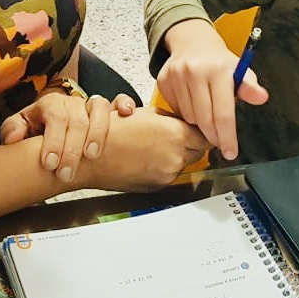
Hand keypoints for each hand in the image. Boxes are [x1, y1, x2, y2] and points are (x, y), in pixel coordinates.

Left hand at [0, 90, 135, 183]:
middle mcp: (73, 102)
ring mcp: (90, 105)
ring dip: (98, 132)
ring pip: (100, 109)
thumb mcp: (20, 126)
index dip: (54, 140)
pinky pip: (119, 100)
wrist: (52, 123)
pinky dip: (124, 104)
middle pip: (77, 119)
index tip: (50, 164)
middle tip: (66, 173)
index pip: (55, 116)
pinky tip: (125, 115)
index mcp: (51, 104)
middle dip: (72, 149)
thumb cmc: (38, 127)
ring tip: (92, 155)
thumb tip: (12, 138)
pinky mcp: (107, 110)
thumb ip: (12, 130)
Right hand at [80, 109, 210, 191]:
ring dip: (178, 155)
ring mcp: (167, 173)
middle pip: (199, 151)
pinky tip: (149, 158)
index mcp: (176, 134)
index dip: (202, 131)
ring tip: (158, 146)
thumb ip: (171, 118)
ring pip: (184, 163)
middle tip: (179, 136)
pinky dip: (165, 167)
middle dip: (192, 143)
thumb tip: (183, 122)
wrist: (92, 156)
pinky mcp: (158, 185)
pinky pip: (170, 175)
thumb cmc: (114, 131)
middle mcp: (175, 156)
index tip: (198, 129)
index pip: (206, 135)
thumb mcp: (148, 112)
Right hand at [159, 20, 267, 160]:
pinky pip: (176, 110)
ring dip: (198, 124)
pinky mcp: (164, 80)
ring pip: (188, 118)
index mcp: (218, 70)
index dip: (227, 137)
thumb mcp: (239, 71)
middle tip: (219, 142)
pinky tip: (193, 105)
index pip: (223, 113)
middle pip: (204, 120)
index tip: (230, 152)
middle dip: (213, 136)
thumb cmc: (219, 62)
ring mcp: (177, 76)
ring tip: (207, 116)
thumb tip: (262, 97)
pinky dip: (185, 114)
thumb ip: (249, 87)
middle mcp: (195, 71)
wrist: (193, 43)